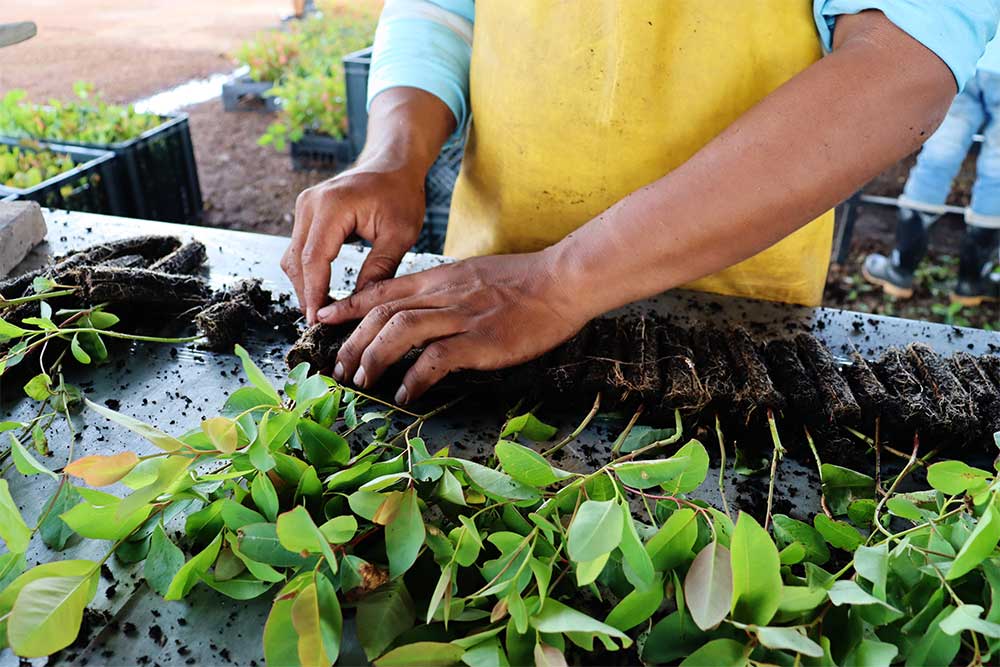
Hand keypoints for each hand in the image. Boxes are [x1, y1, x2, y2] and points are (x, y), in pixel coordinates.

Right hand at [281, 164, 425, 323]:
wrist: (392, 164)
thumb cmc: (401, 195)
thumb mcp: (400, 234)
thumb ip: (380, 268)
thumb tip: (360, 304)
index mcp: (333, 206)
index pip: (314, 259)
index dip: (314, 294)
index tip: (318, 321)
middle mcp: (310, 203)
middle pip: (297, 261)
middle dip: (307, 295)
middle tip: (321, 324)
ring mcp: (304, 206)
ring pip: (293, 257)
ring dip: (305, 286)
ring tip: (324, 312)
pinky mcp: (306, 212)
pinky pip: (299, 249)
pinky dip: (308, 272)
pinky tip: (322, 292)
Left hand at [316, 250, 590, 403]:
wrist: (561, 281)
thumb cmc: (525, 282)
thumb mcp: (475, 275)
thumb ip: (446, 291)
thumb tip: (423, 310)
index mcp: (440, 278)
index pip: (384, 289)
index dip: (349, 305)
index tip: (325, 320)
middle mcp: (443, 294)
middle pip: (382, 312)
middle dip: (353, 340)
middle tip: (339, 367)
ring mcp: (461, 317)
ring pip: (400, 331)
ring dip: (374, 357)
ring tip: (362, 381)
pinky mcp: (480, 341)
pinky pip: (436, 359)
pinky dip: (415, 377)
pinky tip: (405, 394)